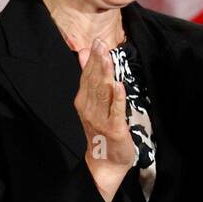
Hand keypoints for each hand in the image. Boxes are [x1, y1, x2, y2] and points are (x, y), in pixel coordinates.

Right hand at [74, 38, 135, 201]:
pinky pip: (115, 111)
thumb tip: (84, 52)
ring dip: (105, 75)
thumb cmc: (101, 128)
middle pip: (94, 82)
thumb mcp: (94, 101)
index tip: (96, 41)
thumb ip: (90, 77)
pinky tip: (118, 85)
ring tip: (108, 58)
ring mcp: (101, 118)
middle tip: (100, 44)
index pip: (88, 76)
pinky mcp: (115, 128)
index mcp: (84, 100)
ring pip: (103, 93)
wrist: (106, 160)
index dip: (92, 59)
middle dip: (98, 62)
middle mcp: (89, 108)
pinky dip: (117, 98)